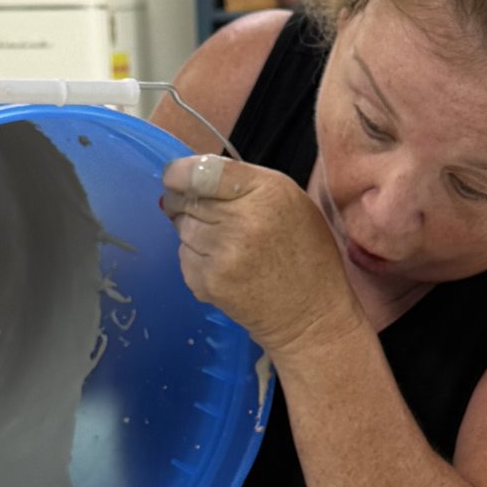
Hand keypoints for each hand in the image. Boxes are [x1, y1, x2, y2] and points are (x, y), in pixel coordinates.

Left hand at [162, 154, 358, 359]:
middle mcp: (244, 219)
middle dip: (185, 203)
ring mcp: (224, 253)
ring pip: (182, 227)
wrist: (310, 314)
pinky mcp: (209, 282)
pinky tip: (225, 268)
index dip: (179, 173)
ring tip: (226, 246)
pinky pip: (184, 257)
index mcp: (268, 192)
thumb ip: (243, 183)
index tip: (175, 178)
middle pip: (186, 199)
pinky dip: (196, 259)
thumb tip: (186, 178)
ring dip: (193, 232)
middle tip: (206, 215)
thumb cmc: (304, 253)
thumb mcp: (290, 202)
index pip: (201, 171)